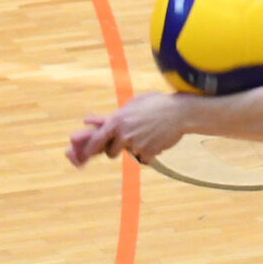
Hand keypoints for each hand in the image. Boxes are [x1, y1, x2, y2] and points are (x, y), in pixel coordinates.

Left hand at [66, 92, 185, 167]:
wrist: (179, 112)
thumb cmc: (155, 104)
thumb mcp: (131, 106)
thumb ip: (110, 117)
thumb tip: (87, 121)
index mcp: (117, 121)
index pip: (96, 140)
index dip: (89, 149)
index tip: (83, 156)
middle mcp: (124, 134)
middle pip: (111, 152)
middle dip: (117, 149)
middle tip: (128, 141)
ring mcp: (136, 144)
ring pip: (130, 154)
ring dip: (135, 150)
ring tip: (148, 135)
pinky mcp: (149, 152)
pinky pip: (143, 159)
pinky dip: (150, 153)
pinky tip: (158, 140)